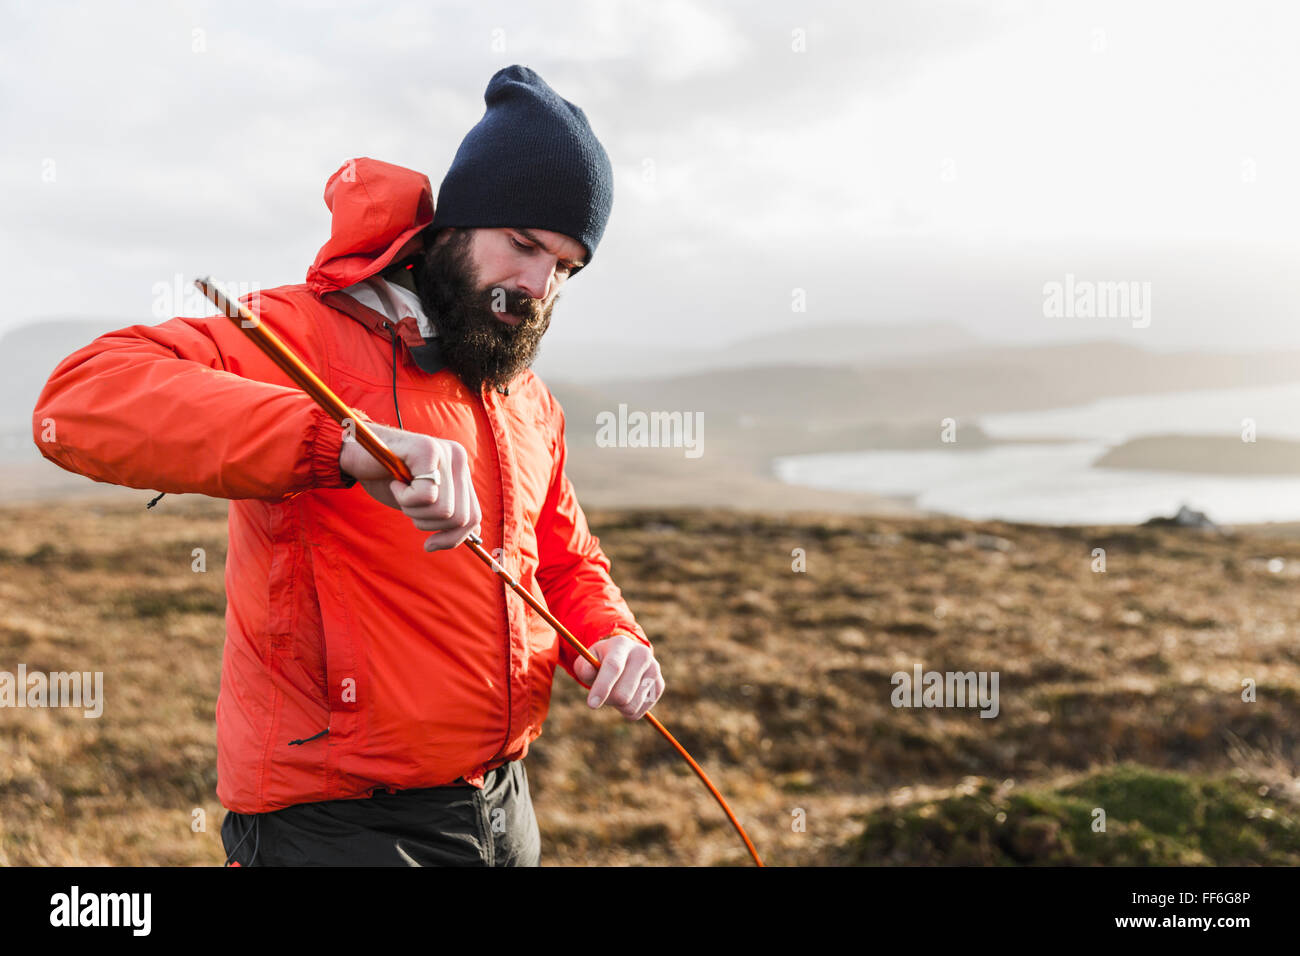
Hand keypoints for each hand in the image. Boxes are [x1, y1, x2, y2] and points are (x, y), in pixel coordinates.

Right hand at [339, 421, 481, 551]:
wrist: (353, 454)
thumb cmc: (386, 478)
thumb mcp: (422, 502)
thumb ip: (448, 513)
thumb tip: (476, 538)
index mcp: (460, 470)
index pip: (474, 516)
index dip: (454, 538)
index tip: (430, 544)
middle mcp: (458, 458)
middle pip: (461, 518)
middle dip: (429, 524)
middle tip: (407, 506)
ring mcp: (444, 451)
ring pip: (444, 510)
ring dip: (414, 511)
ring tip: (401, 492)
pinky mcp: (427, 449)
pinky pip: (426, 495)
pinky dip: (405, 498)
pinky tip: (396, 482)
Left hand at [572, 634, 663, 720]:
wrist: (625, 657)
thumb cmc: (601, 661)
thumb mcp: (588, 660)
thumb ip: (584, 667)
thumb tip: (589, 673)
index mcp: (621, 644)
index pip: (614, 667)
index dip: (602, 687)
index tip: (591, 704)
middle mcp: (642, 654)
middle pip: (622, 694)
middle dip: (607, 700)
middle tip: (602, 694)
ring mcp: (654, 670)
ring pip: (631, 706)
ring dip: (617, 706)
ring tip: (615, 692)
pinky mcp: (659, 686)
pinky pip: (638, 712)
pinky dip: (627, 711)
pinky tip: (626, 696)